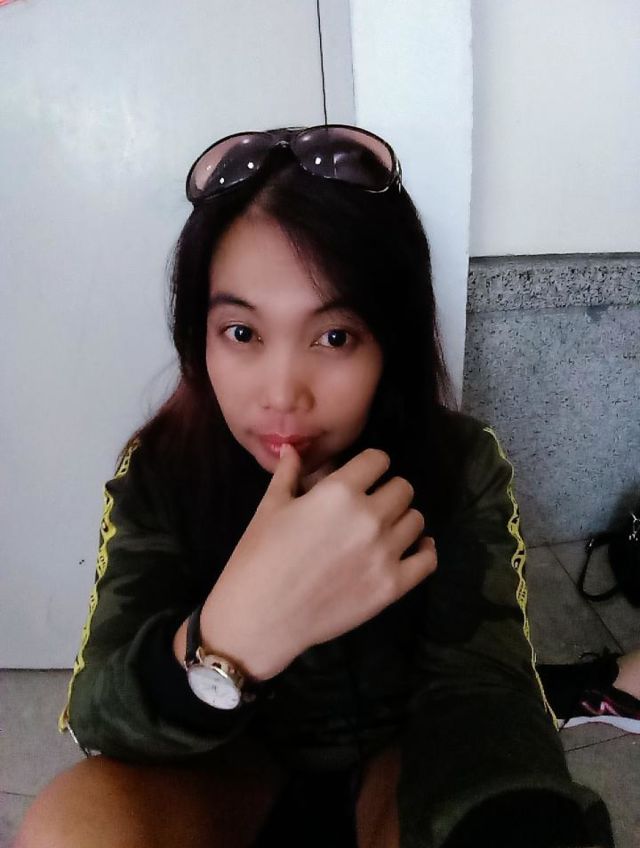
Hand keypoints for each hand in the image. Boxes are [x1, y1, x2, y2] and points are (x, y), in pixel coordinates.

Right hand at [200, 443, 436, 679]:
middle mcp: (369, 517)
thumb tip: (292, 449)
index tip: (363, 476)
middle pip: (403, 489)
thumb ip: (288, 474)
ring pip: (416, 521)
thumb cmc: (259, 556)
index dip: (371, 465)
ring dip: (402, 520)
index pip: (378, 460)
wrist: (261, 615)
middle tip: (371, 505)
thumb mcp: (270, 507)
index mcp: (340, 492)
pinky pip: (427, 560)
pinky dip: (424, 551)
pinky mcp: (392, 586)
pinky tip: (414, 549)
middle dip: (388, 491)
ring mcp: (385, 553)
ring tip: (385, 530)